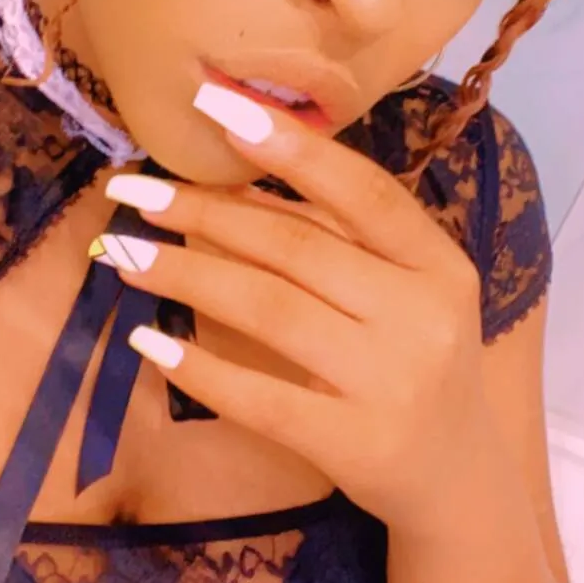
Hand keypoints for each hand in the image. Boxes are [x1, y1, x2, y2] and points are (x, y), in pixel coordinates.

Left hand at [90, 83, 491, 537]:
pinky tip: (148, 340)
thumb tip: (235, 171)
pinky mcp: (353, 445)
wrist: (460, 476)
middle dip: (205, 212)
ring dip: (186, 273)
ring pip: (269, 309)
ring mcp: (389, 383)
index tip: (216, 106)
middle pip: (295, 247)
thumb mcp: (405, 286)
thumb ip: (339, 233)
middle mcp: (420, 315)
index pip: (363, 189)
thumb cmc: (416, 355)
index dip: (290, 145)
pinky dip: (200, 367)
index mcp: (437, 261)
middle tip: (133, 191)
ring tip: (123, 252)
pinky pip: (261, 398)